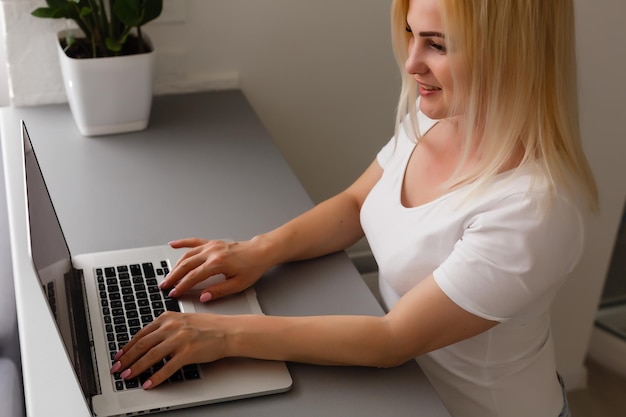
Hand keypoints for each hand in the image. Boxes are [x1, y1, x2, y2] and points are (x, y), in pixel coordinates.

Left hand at [110, 311, 226, 388]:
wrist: (228, 331)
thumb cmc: (209, 327)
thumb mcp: (183, 320)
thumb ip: (166, 327)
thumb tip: (148, 341)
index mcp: (168, 318)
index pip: (141, 334)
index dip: (127, 347)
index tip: (119, 356)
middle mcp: (171, 327)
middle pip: (142, 345)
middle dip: (126, 359)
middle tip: (117, 369)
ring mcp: (179, 339)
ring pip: (150, 356)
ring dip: (136, 368)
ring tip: (128, 376)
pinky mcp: (188, 352)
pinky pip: (167, 367)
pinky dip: (155, 377)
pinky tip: (148, 383)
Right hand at [160, 238, 269, 301]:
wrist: (260, 252)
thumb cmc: (252, 268)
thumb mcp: (238, 284)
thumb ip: (219, 291)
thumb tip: (203, 297)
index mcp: (218, 263)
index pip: (194, 277)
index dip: (182, 286)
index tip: (173, 293)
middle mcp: (212, 252)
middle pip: (186, 265)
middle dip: (173, 276)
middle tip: (164, 286)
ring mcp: (211, 245)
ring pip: (187, 254)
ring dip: (175, 265)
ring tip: (167, 275)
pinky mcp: (212, 242)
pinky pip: (194, 241)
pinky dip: (182, 242)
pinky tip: (172, 244)